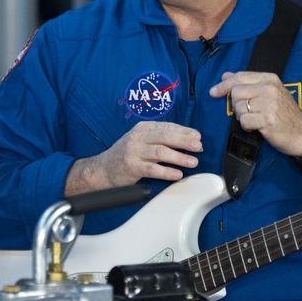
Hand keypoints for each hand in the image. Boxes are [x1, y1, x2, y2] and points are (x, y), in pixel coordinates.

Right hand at [66, 120, 201, 192]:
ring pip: (161, 152)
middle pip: (165, 137)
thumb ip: (160, 138)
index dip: (184, 131)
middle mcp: (137, 137)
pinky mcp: (131, 167)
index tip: (198, 137)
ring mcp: (134, 152)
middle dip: (184, 141)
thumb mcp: (141, 140)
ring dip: (179, 157)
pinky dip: (167, 171)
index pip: (167, 127)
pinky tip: (177, 174)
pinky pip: (152, 169)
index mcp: (142, 128)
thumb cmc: (126, 154)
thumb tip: (188, 140)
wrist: (103, 169)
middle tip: (198, 147)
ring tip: (193, 161)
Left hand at [209, 71, 301, 155]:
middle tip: (247, 112)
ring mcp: (269, 104)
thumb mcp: (270, 93)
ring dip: (242, 117)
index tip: (213, 92)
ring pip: (238, 107)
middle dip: (236, 105)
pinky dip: (247, 127)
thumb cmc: (284, 115)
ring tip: (255, 119)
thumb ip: (248, 83)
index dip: (224, 85)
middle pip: (235, 93)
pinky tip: (257, 127)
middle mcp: (269, 88)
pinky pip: (244, 121)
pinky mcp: (267, 119)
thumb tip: (225, 75)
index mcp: (270, 79)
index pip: (240, 77)